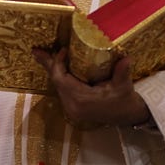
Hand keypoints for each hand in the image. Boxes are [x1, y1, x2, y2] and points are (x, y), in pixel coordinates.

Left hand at [34, 48, 149, 127]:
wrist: (127, 116)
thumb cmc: (125, 100)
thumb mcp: (124, 85)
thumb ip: (122, 72)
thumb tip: (126, 58)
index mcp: (82, 100)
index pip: (61, 79)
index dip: (58, 63)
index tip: (63, 49)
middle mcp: (72, 106)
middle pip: (56, 82)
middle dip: (49, 64)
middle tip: (37, 51)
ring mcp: (71, 108)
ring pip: (57, 86)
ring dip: (53, 70)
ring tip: (44, 56)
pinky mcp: (73, 107)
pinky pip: (62, 89)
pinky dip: (60, 77)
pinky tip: (57, 67)